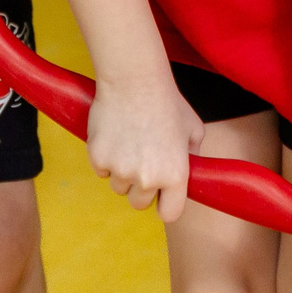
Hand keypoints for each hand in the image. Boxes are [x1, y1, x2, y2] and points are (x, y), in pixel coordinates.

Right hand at [85, 72, 204, 221]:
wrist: (134, 79)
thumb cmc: (167, 101)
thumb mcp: (193, 128)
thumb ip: (193, 156)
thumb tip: (190, 172)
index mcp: (176, 175)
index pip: (170, 214)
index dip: (165, 204)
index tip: (162, 196)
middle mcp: (148, 178)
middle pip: (139, 203)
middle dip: (141, 188)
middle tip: (143, 162)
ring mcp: (121, 170)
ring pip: (118, 187)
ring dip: (122, 173)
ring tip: (130, 142)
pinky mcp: (98, 159)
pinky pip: (101, 171)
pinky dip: (105, 159)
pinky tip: (115, 135)